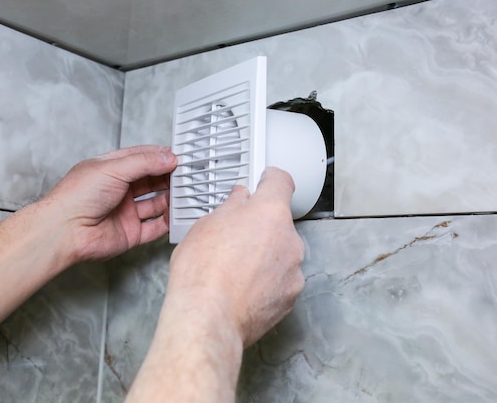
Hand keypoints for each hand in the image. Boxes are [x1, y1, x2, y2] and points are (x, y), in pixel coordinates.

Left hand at [41, 145, 176, 263]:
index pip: (141, 158)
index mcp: (111, 170)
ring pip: (156, 204)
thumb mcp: (113, 168)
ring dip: (171, 199)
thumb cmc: (76, 196)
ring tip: (187, 193)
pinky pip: (155, 228)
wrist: (65, 231)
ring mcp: (125, 212)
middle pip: (151, 181)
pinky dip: (168, 222)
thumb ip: (145, 162)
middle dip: (169, 177)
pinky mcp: (130, 233)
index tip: (179, 155)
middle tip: (188, 174)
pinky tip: (177, 216)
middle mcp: (118, 190)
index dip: (160, 156)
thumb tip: (168, 157)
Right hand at [166, 167, 304, 346]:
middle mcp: (289, 238)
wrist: (208, 318)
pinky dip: (267, 280)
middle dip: (260, 226)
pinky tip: (243, 287)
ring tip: (235, 268)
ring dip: (264, 254)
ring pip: (280, 252)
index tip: (265, 181)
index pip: (281, 181)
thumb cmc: (203, 272)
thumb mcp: (206, 226)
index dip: (270, 179)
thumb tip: (238, 200)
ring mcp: (294, 269)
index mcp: (269, 212)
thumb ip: (230, 207)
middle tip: (234, 236)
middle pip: (278, 222)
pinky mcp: (291, 295)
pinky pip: (281, 279)